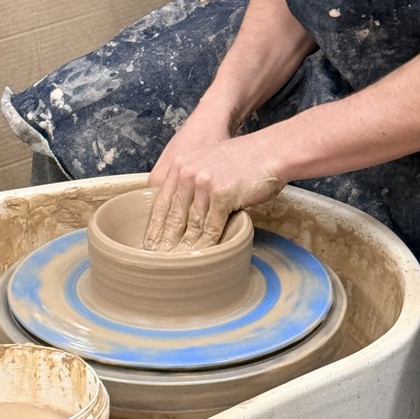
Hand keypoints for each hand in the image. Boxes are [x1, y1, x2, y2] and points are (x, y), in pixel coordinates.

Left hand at [144, 132, 284, 251]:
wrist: (269, 152)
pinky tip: (204, 257)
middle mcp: (187, 173)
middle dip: (167, 243)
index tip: (151, 247)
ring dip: (186, 248)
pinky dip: (207, 245)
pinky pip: (211, 227)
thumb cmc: (242, 160)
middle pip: (173, 216)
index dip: (155, 228)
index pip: (161, 203)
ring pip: (192, 224)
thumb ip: (191, 182)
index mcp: (180, 166)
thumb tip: (179, 213)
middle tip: (161, 263)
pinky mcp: (221, 194)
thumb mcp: (207, 163)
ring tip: (180, 266)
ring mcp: (203, 183)